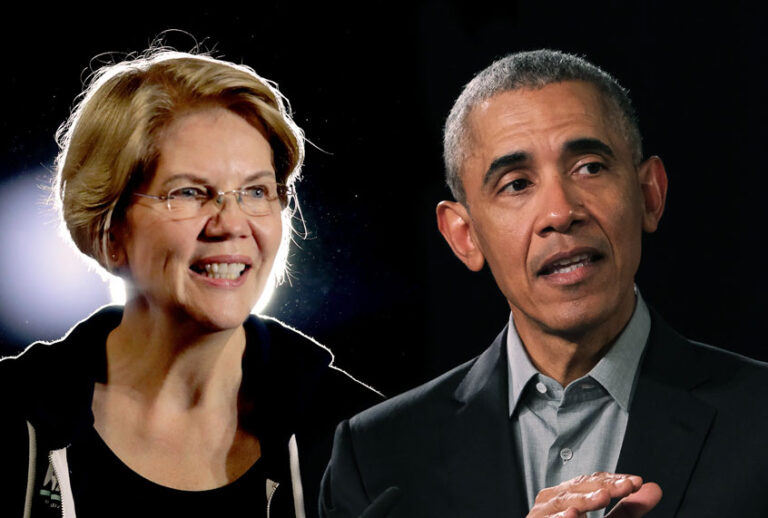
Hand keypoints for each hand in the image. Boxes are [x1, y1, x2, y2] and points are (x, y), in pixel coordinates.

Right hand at [526, 472, 661, 517]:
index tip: (637, 482)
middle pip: (578, 486)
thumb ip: (628, 509)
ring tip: (603, 496)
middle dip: (604, 486)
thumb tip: (655, 489)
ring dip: (584, 499)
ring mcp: (541, 512)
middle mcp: (553, 499)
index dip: (614, 480)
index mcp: (569, 494)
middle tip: (627, 486)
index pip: (592, 480)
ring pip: (563, 501)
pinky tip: (572, 514)